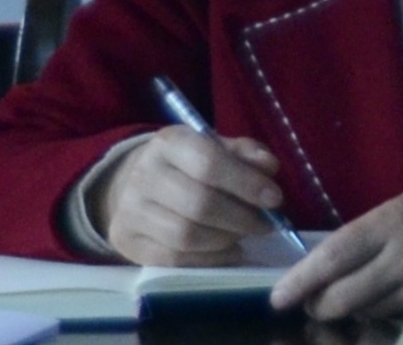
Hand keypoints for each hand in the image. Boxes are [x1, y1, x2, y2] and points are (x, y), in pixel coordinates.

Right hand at [95, 130, 290, 267]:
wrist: (130, 183)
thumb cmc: (183, 165)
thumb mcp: (212, 147)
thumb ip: (244, 154)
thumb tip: (270, 167)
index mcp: (168, 143)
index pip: (208, 163)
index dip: (246, 183)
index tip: (275, 199)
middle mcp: (144, 174)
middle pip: (199, 204)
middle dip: (241, 218)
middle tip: (265, 224)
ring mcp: (131, 211)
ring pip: (186, 236)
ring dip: (226, 239)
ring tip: (244, 235)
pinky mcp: (127, 242)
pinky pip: (174, 259)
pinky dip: (209, 259)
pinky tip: (228, 251)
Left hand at [271, 176, 402, 324]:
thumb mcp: (396, 208)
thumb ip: (361, 238)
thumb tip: (319, 273)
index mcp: (391, 221)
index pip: (333, 257)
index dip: (300, 281)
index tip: (277, 298)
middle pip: (343, 296)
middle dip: (318, 305)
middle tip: (312, 302)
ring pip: (364, 314)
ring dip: (349, 312)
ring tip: (352, 297)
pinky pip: (390, 322)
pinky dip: (376, 317)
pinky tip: (379, 304)